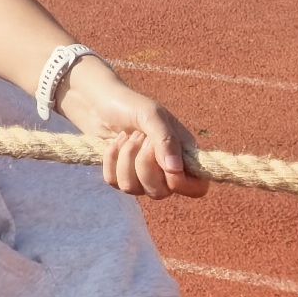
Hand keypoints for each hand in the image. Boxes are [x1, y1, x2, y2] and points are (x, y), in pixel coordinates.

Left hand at [58, 59, 203, 198]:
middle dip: (144, 164)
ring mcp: (143, 178)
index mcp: (185, 156)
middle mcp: (166, 172)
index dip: (181, 183)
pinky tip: (116, 142)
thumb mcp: (153, 116)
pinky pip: (114, 183)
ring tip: (128, 136)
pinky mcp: (121, 177)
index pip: (196, 188)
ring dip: (126, 158)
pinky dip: (111, 159)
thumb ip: (166, 140)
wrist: (101, 103)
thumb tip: (175, 169)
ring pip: (133, 189)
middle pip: (160, 193)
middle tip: (140, 137)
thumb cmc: (132, 106)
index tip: (166, 163)